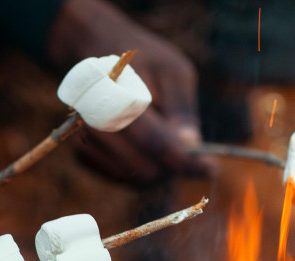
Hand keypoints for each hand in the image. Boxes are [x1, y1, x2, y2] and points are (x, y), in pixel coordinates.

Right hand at [47, 0, 217, 183]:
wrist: (92, 49)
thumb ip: (181, 108)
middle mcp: (97, 124)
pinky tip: (140, 140)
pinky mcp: (83, 153)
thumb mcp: (171, 70)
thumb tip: (191, 146)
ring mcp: (86, 141)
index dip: (187, 162)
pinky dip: (136, 165)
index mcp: (120, 98)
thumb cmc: (140, 60)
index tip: (211, 170)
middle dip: (171, 163)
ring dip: (155, 164)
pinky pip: (120, 176)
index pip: (157, 143)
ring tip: (160, 133)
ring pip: (134, 177)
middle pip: (147, 169)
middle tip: (184, 143)